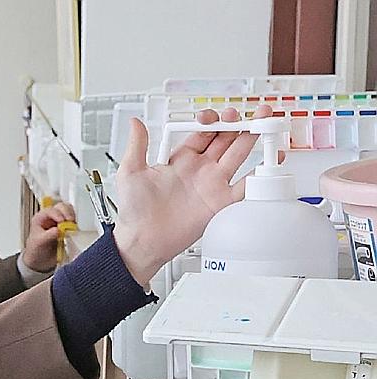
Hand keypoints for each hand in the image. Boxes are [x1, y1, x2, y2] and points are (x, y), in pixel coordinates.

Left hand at [22, 201, 76, 272]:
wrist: (40, 262)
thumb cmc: (36, 251)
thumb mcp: (39, 242)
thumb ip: (49, 235)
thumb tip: (59, 229)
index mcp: (40, 218)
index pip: (50, 210)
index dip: (57, 214)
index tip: (62, 222)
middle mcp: (50, 217)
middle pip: (62, 207)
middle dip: (67, 213)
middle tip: (70, 222)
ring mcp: (60, 222)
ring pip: (69, 211)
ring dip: (73, 217)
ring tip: (72, 226)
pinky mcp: (67, 228)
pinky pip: (74, 221)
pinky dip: (76, 224)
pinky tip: (74, 230)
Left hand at [110, 104, 270, 286]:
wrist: (142, 241)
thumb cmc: (133, 211)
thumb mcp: (130, 172)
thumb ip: (138, 146)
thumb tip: (135, 122)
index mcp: (181, 159)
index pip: (204, 132)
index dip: (213, 120)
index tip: (216, 116)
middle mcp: (200, 169)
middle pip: (227, 139)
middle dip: (241, 123)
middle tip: (253, 113)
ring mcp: (212, 184)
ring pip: (240, 154)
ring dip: (254, 138)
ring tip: (267, 123)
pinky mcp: (221, 203)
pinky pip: (246, 186)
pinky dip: (261, 174)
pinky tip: (273, 159)